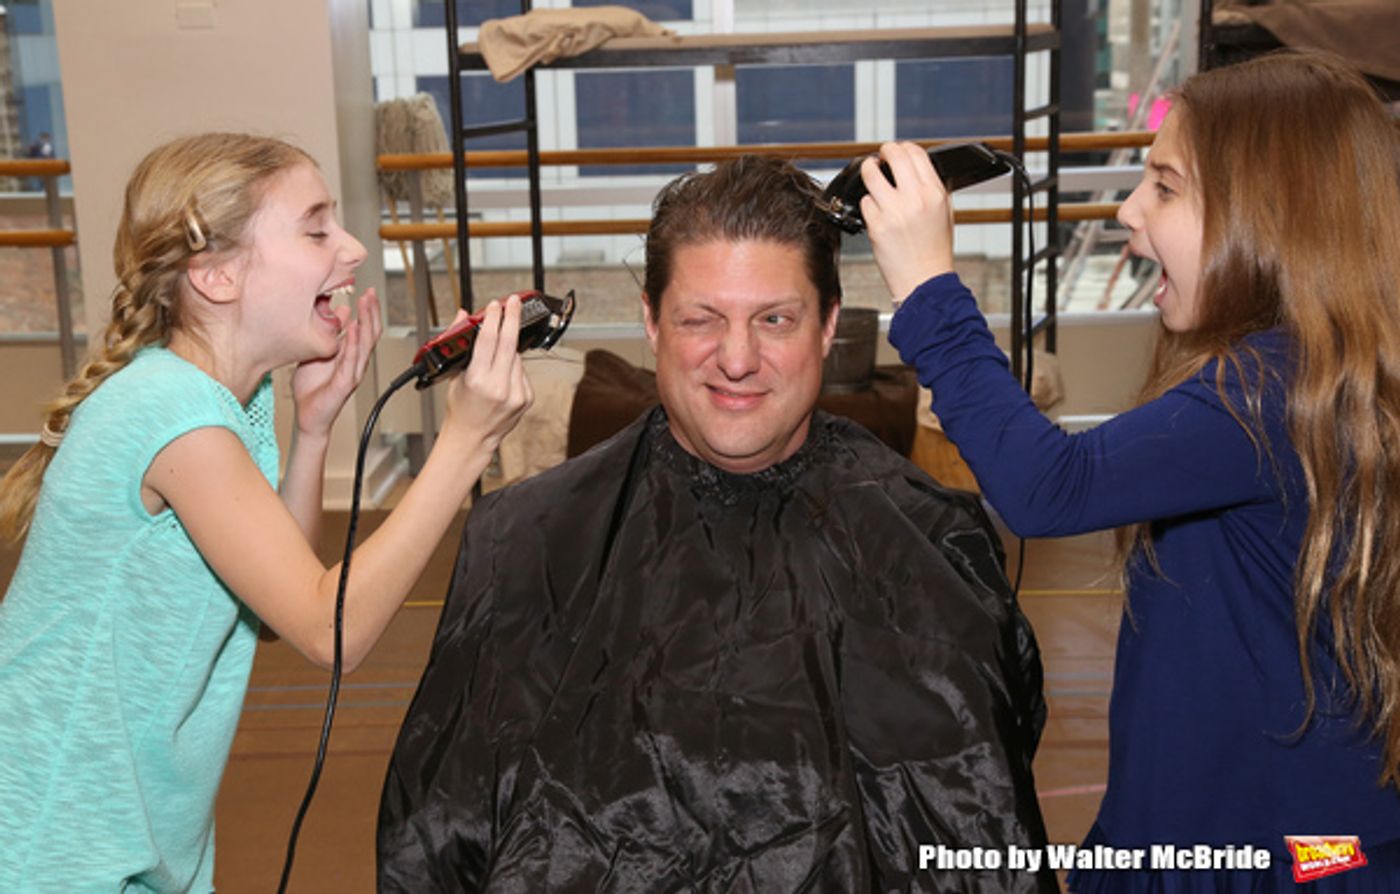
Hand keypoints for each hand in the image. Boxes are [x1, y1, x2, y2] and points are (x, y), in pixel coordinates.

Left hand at [291, 287, 382, 438]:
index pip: (365, 329)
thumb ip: (330, 334)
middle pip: (370, 334)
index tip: (368, 292)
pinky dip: (352, 344)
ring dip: (365, 322)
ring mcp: (352, 373)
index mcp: (350, 355)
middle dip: (371, 312)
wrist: (308, 416)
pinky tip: (351, 329)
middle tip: (370, 294)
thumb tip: (339, 312)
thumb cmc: (312, 389)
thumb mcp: (318, 352)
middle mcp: (356, 363)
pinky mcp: (344, 383)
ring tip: (364, 304)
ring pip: (364, 344)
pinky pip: (351, 361)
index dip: (369, 311)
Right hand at [438, 295, 532, 455]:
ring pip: (517, 357)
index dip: (494, 318)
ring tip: (498, 352)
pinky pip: (522, 371)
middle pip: (510, 343)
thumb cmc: (461, 409)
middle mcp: (499, 387)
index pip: (489, 340)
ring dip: (510, 347)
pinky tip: (503, 373)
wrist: (473, 438)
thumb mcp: (454, 375)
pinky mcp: (527, 398)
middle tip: (514, 303)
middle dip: (512, 318)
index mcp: (477, 380)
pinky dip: (514, 366)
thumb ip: (461, 344)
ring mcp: (515, 393)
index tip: (496, 305)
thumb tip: (462, 316)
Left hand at [858, 142, 955, 304]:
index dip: (903, 148)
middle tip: (880, 156)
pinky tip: (876, 212)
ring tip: (871, 173)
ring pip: (871, 174)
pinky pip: (865, 202)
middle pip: (893, 155)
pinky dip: (868, 204)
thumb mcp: (944, 213)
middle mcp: (914, 198)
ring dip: (868, 170)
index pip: (916, 153)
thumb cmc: (934, 251)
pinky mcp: (876, 225)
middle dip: (884, 151)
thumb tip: (916, 167)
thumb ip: (932, 188)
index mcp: (934, 193)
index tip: (898, 151)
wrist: (924, 281)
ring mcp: (893, 211)